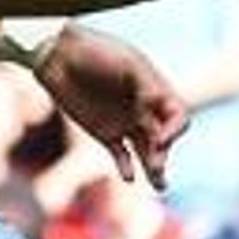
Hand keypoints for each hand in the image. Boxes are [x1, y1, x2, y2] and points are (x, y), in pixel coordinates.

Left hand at [32, 28, 191, 189]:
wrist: (59, 55)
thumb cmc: (96, 51)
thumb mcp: (127, 62)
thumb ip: (145, 84)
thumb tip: (156, 103)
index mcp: (156, 92)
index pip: (179, 116)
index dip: (176, 130)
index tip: (161, 138)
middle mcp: (145, 110)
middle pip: (164, 139)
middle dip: (162, 154)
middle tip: (155, 166)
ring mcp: (126, 123)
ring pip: (147, 152)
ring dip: (154, 169)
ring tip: (160, 186)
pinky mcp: (106, 134)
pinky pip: (122, 156)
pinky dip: (126, 167)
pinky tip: (128, 176)